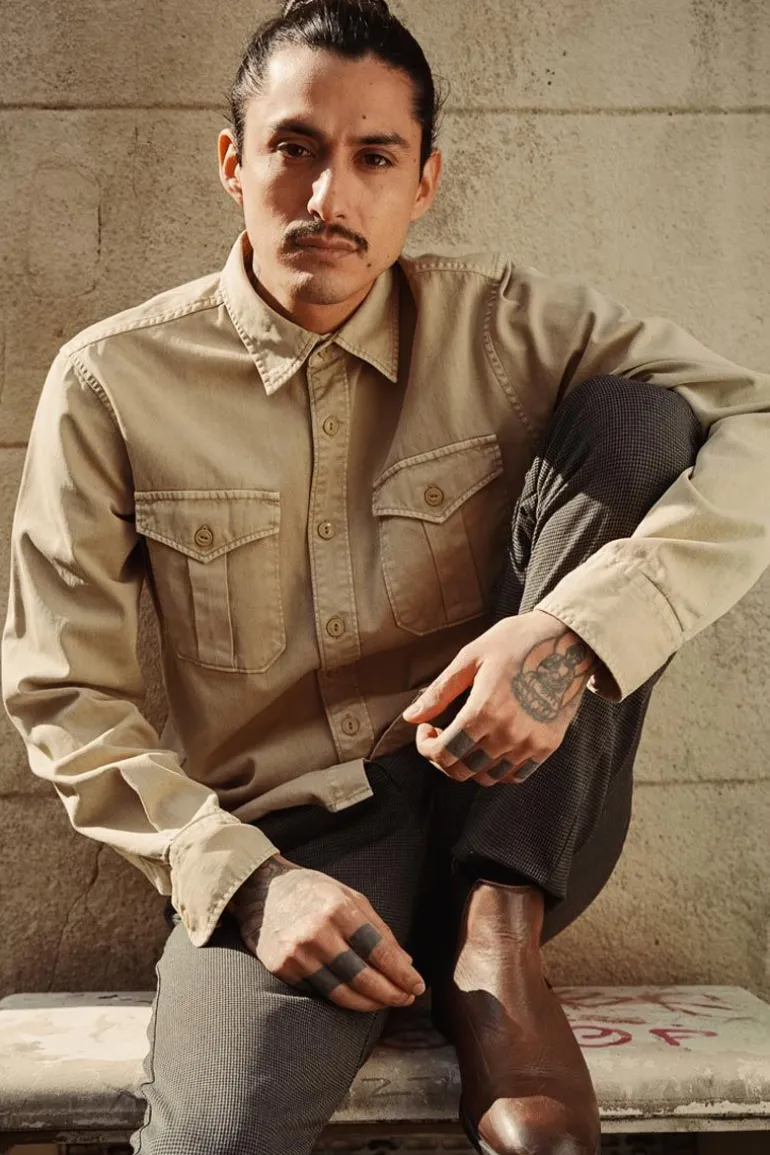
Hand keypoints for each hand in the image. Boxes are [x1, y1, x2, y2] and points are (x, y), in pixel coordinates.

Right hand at [228, 854, 425, 1011]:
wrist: (261, 890)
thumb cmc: (312, 891)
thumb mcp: (349, 896)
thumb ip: (378, 928)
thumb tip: (405, 962)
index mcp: (338, 909)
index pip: (378, 949)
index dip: (401, 972)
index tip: (417, 985)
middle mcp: (317, 933)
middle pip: (363, 977)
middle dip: (391, 993)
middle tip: (407, 999)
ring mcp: (297, 953)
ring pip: (342, 992)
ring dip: (369, 1003)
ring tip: (387, 1002)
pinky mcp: (282, 968)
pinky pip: (319, 992)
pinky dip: (342, 998)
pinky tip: (357, 998)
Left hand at [401, 610, 596, 785]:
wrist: (566, 640)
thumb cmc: (515, 641)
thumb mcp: (471, 658)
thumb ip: (439, 691)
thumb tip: (410, 717)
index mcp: (483, 711)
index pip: (444, 753)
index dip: (426, 746)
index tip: (427, 728)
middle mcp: (506, 734)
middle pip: (462, 770)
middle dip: (442, 758)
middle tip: (442, 735)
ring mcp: (529, 743)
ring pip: (487, 776)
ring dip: (468, 764)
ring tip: (467, 740)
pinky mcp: (547, 746)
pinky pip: (515, 775)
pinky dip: (497, 769)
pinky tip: (491, 747)